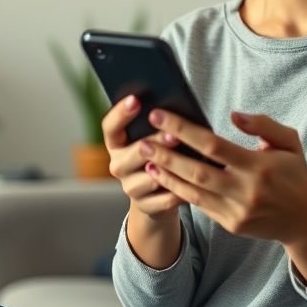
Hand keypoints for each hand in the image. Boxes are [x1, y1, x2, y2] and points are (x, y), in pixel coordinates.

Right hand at [102, 95, 182, 219]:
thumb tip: (175, 106)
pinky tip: (195, 183)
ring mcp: (130, 187)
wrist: (157, 195)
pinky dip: (181, 191)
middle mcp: (118, 165)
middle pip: (134, 152)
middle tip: (174, 135)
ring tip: (190, 160)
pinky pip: (165, 198)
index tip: (136, 99)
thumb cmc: (159, 154)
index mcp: (116, 143)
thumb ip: (157, 124)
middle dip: (156, 142)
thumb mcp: (152, 138)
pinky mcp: (145, 206)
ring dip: (171, 169)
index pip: (110, 126)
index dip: (121, 113)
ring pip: (151, 177)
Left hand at [137, 110, 306, 241]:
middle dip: (166, 154)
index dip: (183, 129)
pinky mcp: (231, 224)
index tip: (160, 115)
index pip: (213, 145)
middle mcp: (245, 191)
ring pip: (193, 191)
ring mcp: (237, 211)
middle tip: (142, 141)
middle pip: (197, 171)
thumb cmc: (294, 173)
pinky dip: (179, 191)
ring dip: (167, 175)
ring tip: (146, 160)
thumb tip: (233, 115)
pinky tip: (163, 178)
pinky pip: (199, 206)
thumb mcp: (289, 142)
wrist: (306, 220)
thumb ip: (263, 124)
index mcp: (258, 166)